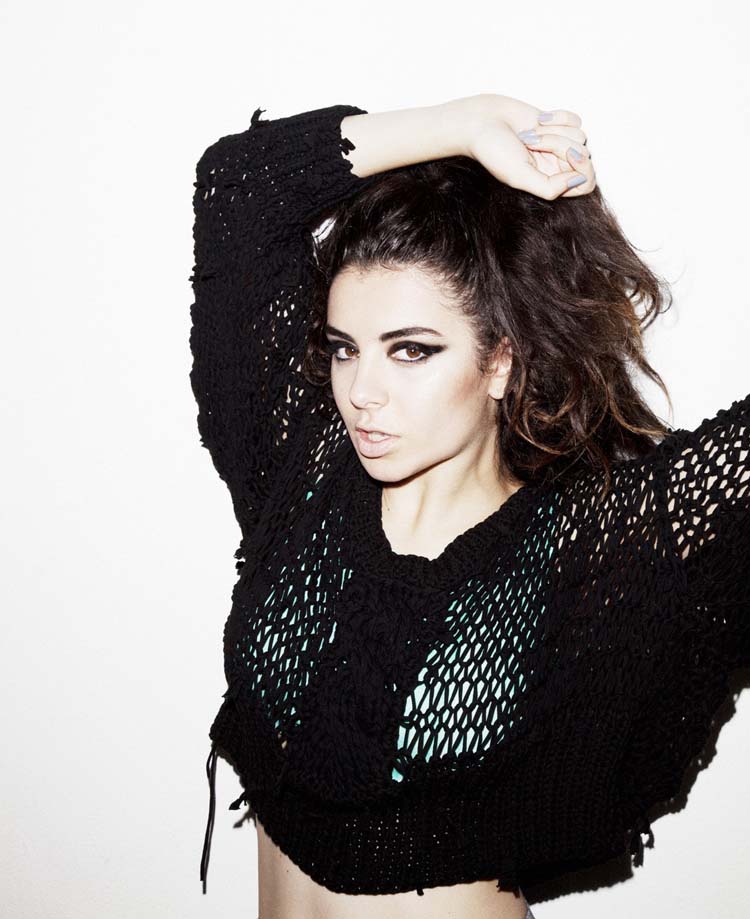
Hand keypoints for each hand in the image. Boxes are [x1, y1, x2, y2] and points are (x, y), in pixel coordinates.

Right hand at [460, 93, 595, 199]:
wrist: (481, 121)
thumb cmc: (493, 151)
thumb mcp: (519, 177)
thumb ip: (549, 187)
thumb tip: (579, 179)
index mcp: (549, 183)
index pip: (585, 183)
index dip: (584, 169)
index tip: (569, 156)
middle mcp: (556, 166)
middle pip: (583, 157)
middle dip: (559, 144)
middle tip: (532, 143)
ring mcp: (558, 144)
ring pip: (579, 137)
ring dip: (554, 131)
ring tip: (529, 133)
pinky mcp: (558, 124)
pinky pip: (576, 120)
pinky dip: (558, 117)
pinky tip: (538, 120)